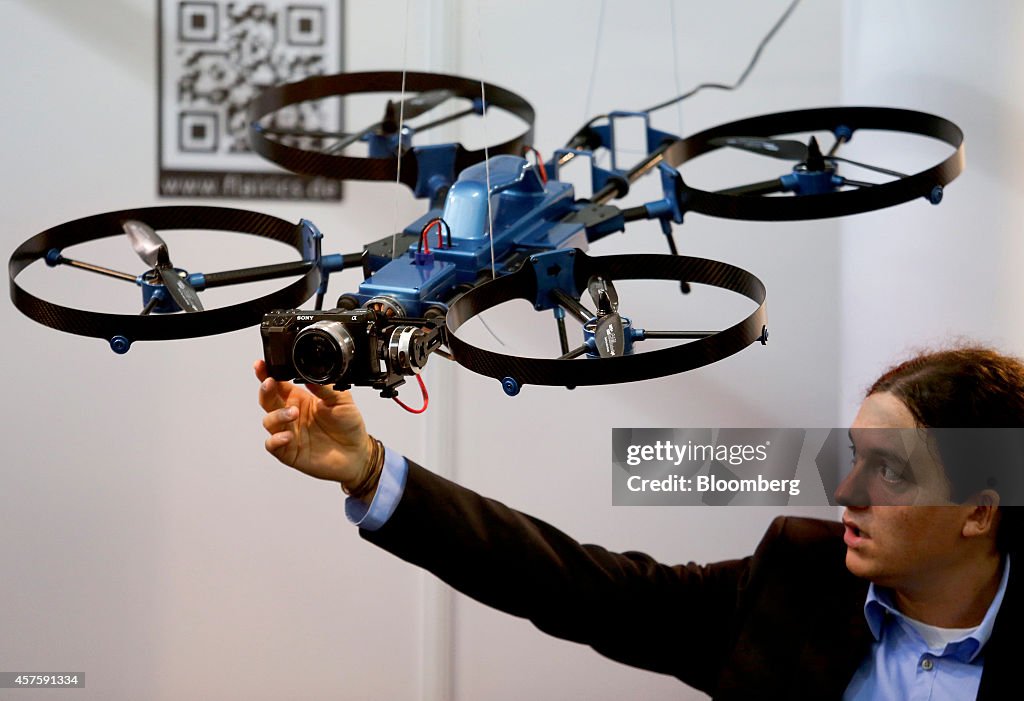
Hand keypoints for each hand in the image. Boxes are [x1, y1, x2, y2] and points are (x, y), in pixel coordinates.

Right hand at [254, 359, 372, 488]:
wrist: (357, 453)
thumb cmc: (348, 426)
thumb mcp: (342, 400)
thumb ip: (325, 387)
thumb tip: (310, 374)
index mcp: (300, 398)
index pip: (278, 383)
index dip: (267, 373)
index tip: (261, 365)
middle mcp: (291, 415)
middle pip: (268, 400)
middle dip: (265, 390)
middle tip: (270, 383)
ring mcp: (289, 433)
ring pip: (269, 422)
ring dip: (277, 415)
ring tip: (293, 413)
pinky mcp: (289, 452)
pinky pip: (273, 445)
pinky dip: (276, 440)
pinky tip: (287, 436)